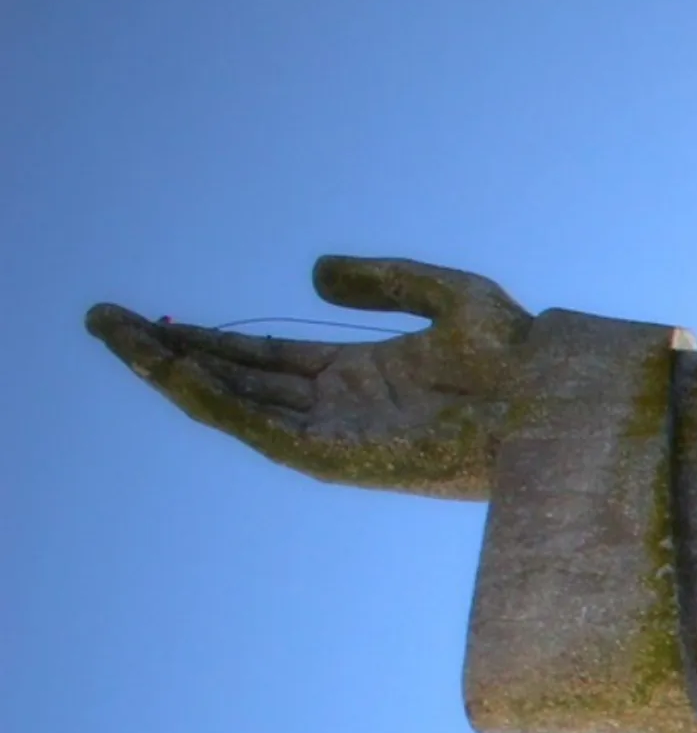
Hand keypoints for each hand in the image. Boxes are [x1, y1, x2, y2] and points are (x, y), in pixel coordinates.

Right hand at [86, 257, 531, 497]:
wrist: (554, 398)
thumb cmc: (520, 353)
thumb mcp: (444, 295)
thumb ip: (380, 281)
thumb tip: (311, 275)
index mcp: (361, 375)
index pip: (266, 359)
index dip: (210, 340)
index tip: (155, 319)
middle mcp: (341, 408)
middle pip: (237, 382)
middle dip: (170, 354)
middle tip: (106, 323)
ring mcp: (339, 434)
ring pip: (236, 407)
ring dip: (173, 373)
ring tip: (117, 337)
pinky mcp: (343, 458)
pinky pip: (264, 431)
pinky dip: (216, 402)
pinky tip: (174, 370)